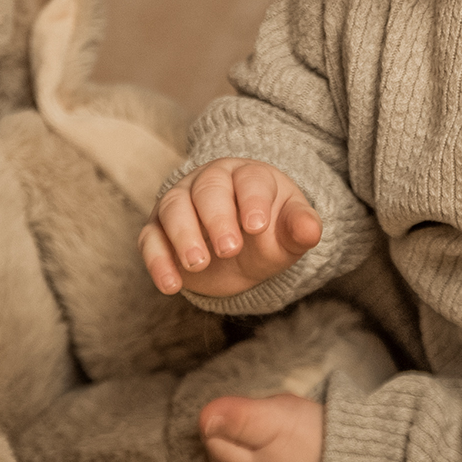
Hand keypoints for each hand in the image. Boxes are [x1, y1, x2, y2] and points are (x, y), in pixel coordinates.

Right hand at [139, 157, 320, 298]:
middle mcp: (209, 182)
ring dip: (184, 235)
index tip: (257, 227)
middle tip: (229, 250)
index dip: (252, 201)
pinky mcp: (157, 229)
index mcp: (247, 176)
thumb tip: (311, 230)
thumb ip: (299, 229)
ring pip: (174, 208)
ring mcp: (180, 203)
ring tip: (198, 264)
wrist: (240, 251)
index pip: (249, 180)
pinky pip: (150, 239)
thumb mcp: (287, 234)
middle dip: (217, 218)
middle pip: (207, 190)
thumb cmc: (267, 235)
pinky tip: (171, 285)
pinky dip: (157, 261)